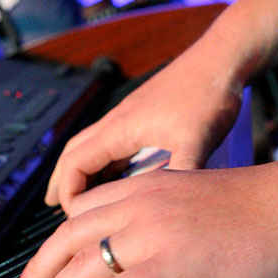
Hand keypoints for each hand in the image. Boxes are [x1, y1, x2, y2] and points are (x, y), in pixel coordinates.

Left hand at [12, 139, 277, 277]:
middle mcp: (140, 201)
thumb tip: (141, 254)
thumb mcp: (194, 203)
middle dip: (38, 272)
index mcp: (144, 185)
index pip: (81, 214)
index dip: (53, 244)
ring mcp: (153, 230)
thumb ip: (161, 219)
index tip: (40, 267)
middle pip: (68, 238)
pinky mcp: (172, 261)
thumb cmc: (259, 211)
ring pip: (83, 268)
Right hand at [45, 38, 244, 211]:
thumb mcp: (195, 141)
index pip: (74, 164)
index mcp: (119, 128)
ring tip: (81, 196)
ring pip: (91, 147)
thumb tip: (173, 210)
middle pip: (73, 153)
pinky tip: (119, 177)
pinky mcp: (144, 117)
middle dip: (63, 183)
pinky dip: (105, 163)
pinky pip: (112, 143)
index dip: (69, 193)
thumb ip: (179, 176)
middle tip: (57, 207)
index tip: (75, 216)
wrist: (220, 60)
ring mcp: (129, 118)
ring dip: (82, 171)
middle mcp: (118, 122)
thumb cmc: (204, 91)